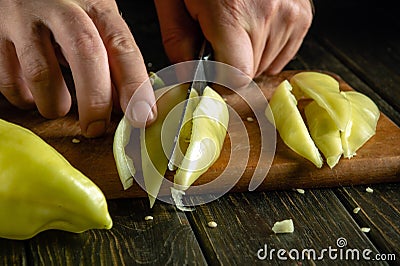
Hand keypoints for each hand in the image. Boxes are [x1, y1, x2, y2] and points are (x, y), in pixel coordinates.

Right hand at [0, 0, 156, 136]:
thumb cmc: (66, 9)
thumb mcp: (95, 22)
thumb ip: (111, 58)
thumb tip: (127, 105)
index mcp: (96, 6)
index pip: (122, 46)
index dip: (135, 85)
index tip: (142, 117)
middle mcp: (61, 8)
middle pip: (86, 54)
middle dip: (95, 100)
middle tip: (96, 127)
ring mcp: (24, 18)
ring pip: (41, 73)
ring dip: (54, 103)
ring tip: (59, 105)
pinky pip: (9, 80)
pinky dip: (25, 97)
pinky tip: (34, 92)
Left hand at [155, 0, 312, 83]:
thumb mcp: (175, 1)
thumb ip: (178, 44)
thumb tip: (187, 77)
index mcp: (231, 13)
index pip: (237, 76)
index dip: (221, 80)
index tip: (211, 72)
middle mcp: (267, 15)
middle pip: (250, 73)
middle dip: (231, 65)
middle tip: (220, 39)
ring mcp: (289, 16)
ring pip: (266, 65)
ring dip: (250, 57)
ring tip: (238, 28)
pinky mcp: (302, 16)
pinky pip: (282, 54)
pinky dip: (267, 49)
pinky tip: (255, 28)